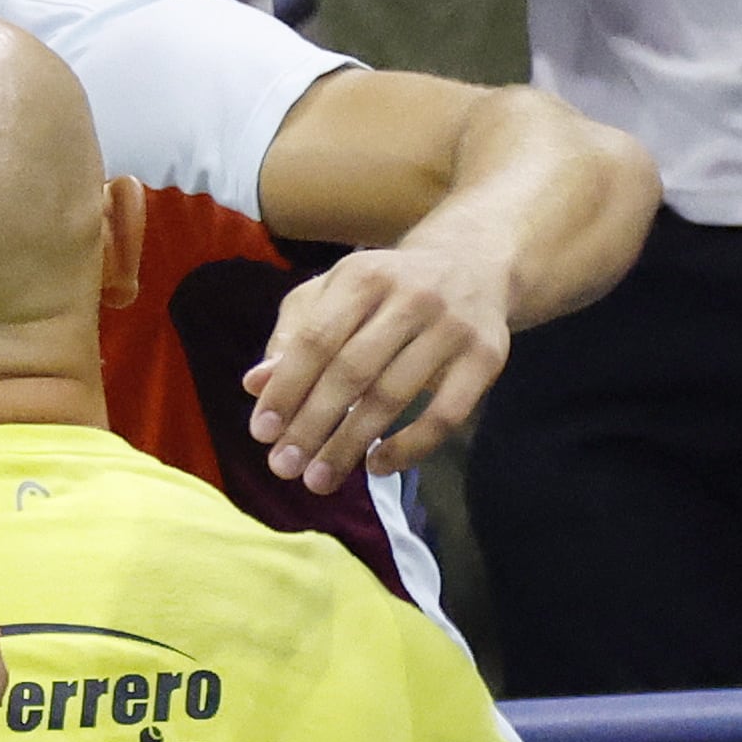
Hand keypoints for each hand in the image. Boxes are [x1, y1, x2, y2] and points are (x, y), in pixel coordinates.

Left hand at [245, 244, 512, 486]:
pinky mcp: (486, 356)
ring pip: (393, 396)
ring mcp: (453, 326)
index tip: (262, 434)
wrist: (474, 263)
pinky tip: (376, 466)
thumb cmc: (385, 290)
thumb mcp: (334, 295)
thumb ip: (292, 337)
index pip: (316, 340)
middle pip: (352, 371)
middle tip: (284, 467)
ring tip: (319, 479)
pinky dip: (409, 447)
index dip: (286, 390)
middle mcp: (412, 296)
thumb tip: (254, 385)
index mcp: (363, 275)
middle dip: (312, 425)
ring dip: (350, 444)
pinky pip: (445, 415)